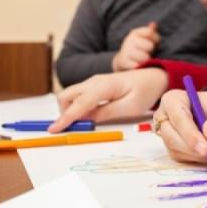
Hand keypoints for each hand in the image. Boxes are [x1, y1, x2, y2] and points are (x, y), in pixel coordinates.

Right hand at [49, 68, 168, 131]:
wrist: (152, 77)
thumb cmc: (144, 92)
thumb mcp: (130, 107)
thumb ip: (107, 113)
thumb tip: (86, 120)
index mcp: (104, 85)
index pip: (79, 103)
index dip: (65, 118)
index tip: (53, 130)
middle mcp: (94, 81)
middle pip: (66, 96)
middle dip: (64, 113)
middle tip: (76, 128)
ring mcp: (92, 83)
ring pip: (70, 96)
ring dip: (70, 111)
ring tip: (87, 123)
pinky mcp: (94, 87)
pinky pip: (78, 97)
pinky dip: (77, 108)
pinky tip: (89, 116)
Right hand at [112, 22, 159, 71]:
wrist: (123, 61)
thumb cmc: (140, 49)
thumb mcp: (146, 39)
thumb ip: (151, 33)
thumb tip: (153, 24)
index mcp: (135, 32)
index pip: (150, 32)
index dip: (155, 39)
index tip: (154, 43)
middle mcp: (129, 40)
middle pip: (149, 46)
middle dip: (151, 51)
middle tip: (147, 53)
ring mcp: (125, 50)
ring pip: (144, 57)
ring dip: (146, 60)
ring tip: (143, 60)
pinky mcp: (123, 61)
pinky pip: (137, 65)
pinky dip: (140, 67)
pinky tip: (138, 66)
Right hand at [154, 89, 206, 162]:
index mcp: (172, 101)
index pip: (178, 118)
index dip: (190, 134)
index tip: (205, 147)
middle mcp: (164, 117)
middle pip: (171, 136)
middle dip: (192, 148)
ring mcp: (166, 134)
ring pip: (175, 150)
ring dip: (197, 155)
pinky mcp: (171, 148)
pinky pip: (181, 157)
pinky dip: (197, 159)